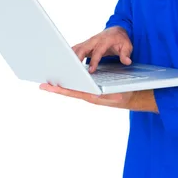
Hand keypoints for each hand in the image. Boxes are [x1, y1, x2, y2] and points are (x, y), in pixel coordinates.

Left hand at [39, 83, 158, 112]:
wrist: (135, 97)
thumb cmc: (128, 94)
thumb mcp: (121, 93)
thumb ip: (112, 93)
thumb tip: (104, 93)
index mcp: (94, 96)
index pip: (74, 92)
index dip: (61, 89)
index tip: (49, 86)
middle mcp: (90, 96)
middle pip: (70, 90)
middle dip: (56, 88)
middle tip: (42, 85)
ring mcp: (90, 94)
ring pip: (73, 89)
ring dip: (61, 86)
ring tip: (49, 83)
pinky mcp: (92, 91)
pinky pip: (78, 87)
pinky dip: (70, 85)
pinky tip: (65, 80)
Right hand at [72, 26, 132, 72]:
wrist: (117, 30)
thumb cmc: (121, 39)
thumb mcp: (127, 46)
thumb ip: (126, 54)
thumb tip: (127, 61)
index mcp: (105, 40)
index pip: (98, 51)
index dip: (94, 61)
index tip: (91, 70)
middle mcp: (95, 40)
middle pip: (83, 48)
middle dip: (77, 58)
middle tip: (74, 69)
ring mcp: (89, 42)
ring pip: (77, 48)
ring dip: (72, 56)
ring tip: (67, 66)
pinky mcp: (86, 44)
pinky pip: (76, 48)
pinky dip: (71, 54)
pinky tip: (67, 61)